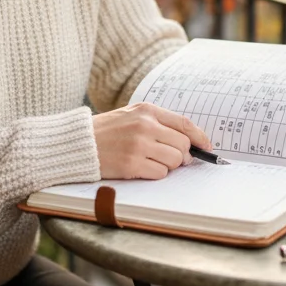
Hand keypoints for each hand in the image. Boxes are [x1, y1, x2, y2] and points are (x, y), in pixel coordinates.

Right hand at [93, 103, 212, 179]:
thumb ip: (158, 123)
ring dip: (169, 165)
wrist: (79, 143)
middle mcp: (145, 126)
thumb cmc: (107, 130)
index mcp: (147, 110)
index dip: (200, 137)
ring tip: (152, 161)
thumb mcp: (132, 115)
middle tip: (174, 159)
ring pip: (174, 160)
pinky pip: (160, 174)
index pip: (185, 124)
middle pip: (183, 145)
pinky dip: (156, 174)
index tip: (207, 147)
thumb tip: (189, 141)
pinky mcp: (131, 164)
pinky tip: (142, 168)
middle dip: (183, 155)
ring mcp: (138, 145)